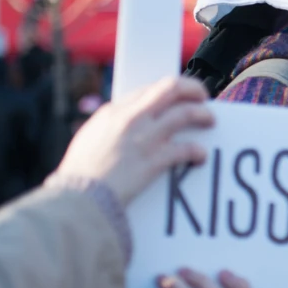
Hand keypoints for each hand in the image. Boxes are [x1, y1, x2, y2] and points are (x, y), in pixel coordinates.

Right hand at [57, 76, 215, 203]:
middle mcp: (130, 117)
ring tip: (210, 120)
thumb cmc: (79, 176)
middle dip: (191, 88)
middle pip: (170, 88)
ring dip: (203, 114)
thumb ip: (109, 129)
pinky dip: (198, 151)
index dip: (167, 91)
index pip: (148, 89)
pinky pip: (186, 148)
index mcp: (112, 111)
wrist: (78, 200)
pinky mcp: (154, 160)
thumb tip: (123, 128)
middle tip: (201, 96)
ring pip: (184, 113)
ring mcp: (144, 137)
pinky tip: (201, 156)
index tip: (176, 96)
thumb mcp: (89, 140)